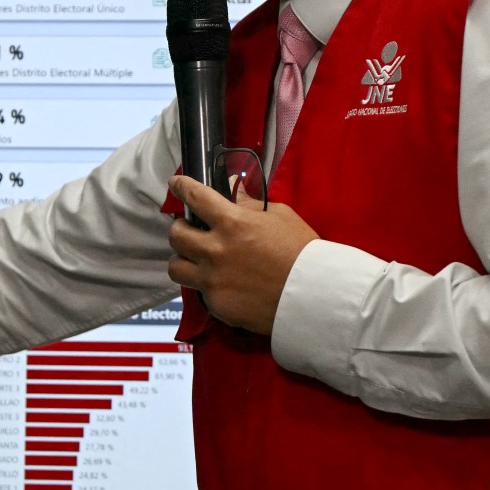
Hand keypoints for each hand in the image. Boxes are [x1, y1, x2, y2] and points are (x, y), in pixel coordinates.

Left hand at [166, 174, 317, 334]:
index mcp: (232, 222)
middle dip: (180, 227)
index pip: (195, 197)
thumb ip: (250, 204)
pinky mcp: (217, 305)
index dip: (181, 187)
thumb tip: (232, 189)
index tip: (176, 184)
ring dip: (183, 259)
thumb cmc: (302, 251)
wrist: (314, 296)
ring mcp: (213, 280)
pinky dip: (207, 285)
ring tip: (195, 259)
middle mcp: (216, 250)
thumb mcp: (280, 216)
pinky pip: (200, 292)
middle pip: (176, 234)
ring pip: (176, 267)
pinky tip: (222, 284)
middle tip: (189, 228)